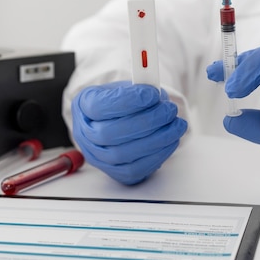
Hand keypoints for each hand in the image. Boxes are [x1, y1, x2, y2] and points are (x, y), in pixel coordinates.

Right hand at [71, 81, 186, 184]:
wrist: (117, 120)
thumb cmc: (122, 101)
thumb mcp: (127, 87)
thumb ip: (140, 88)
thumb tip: (158, 96)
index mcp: (83, 106)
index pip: (99, 107)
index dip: (128, 101)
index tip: (152, 94)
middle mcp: (84, 134)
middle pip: (110, 134)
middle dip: (147, 121)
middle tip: (169, 110)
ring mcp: (97, 157)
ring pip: (123, 154)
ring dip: (157, 139)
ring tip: (177, 124)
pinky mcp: (115, 172)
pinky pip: (135, 169)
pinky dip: (157, 155)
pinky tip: (171, 140)